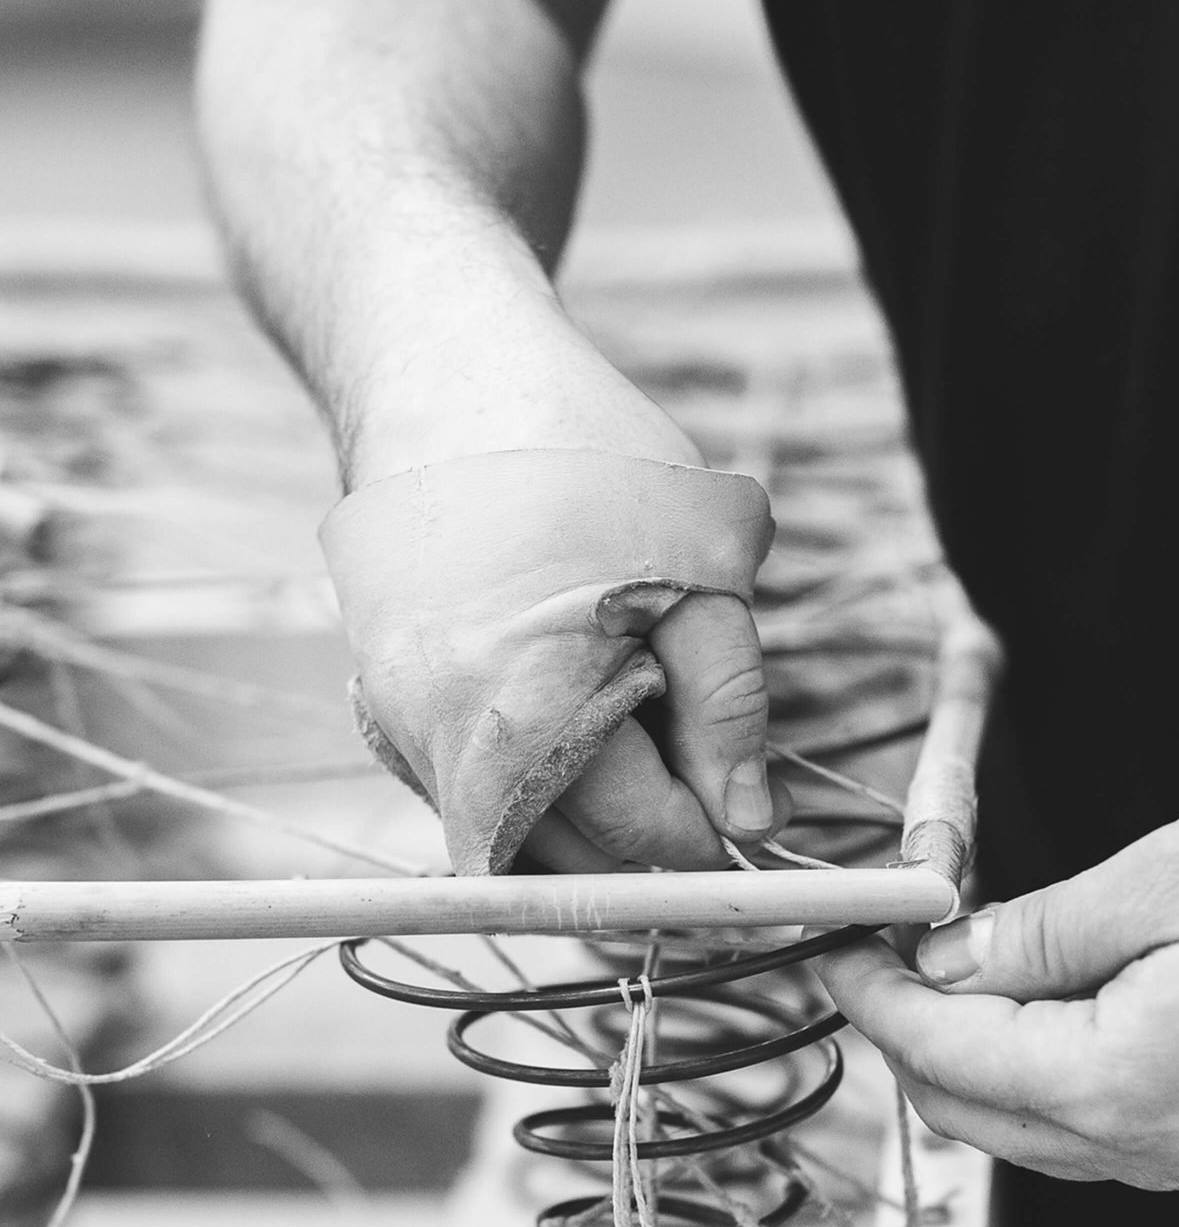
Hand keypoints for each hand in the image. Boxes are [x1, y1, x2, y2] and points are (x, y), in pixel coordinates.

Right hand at [323, 379, 787, 873]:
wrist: (440, 367)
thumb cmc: (583, 454)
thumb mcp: (697, 567)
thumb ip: (729, 705)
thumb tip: (750, 823)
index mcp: (527, 706)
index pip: (637, 832)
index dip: (708, 832)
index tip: (751, 810)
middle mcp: (441, 735)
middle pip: (569, 859)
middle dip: (647, 832)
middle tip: (700, 764)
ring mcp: (397, 725)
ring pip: (516, 834)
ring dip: (589, 812)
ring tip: (635, 717)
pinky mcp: (379, 706)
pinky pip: (471, 787)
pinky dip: (535, 775)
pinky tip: (571, 698)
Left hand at [813, 793, 1178, 1189]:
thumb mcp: (1171, 876)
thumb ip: (1042, 929)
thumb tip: (950, 959)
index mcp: (1112, 1080)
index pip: (937, 1048)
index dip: (869, 992)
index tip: (835, 944)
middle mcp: (1140, 1141)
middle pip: (963, 1105)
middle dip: (903, 1028)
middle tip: (882, 946)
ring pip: (1019, 1123)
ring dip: (964, 1049)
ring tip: (954, 958)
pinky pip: (1083, 1123)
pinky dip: (1030, 1066)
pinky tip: (1038, 997)